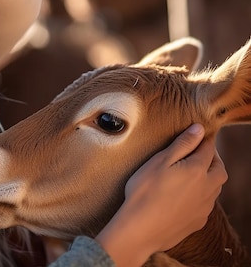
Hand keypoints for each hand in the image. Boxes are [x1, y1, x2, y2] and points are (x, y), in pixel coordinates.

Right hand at [95, 124, 227, 266]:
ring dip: (209, 177)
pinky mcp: (198, 221)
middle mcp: (207, 188)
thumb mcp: (159, 162)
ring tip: (193, 174)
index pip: (208, 149)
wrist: (140, 230)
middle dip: (213, 159)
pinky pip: (207, 204)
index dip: (203, 139)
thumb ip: (182, 145)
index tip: (198, 134)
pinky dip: (202, 195)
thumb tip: (200, 129)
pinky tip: (186, 196)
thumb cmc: (145, 192)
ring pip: (215, 188)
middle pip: (219, 169)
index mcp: (197, 170)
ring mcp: (204, 207)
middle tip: (199, 153)